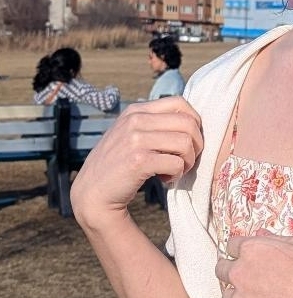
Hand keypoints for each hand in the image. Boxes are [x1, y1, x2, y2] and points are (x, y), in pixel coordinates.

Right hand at [72, 97, 202, 226]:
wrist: (91, 193)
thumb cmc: (117, 166)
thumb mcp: (130, 134)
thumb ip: (153, 124)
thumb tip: (191, 120)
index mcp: (136, 111)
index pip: (180, 103)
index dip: (194, 123)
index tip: (188, 141)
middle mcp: (135, 120)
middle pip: (189, 123)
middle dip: (196, 145)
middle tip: (185, 160)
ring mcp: (135, 139)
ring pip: (186, 143)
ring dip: (187, 162)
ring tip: (174, 171)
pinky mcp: (138, 161)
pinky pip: (176, 163)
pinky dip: (177, 174)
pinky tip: (165, 180)